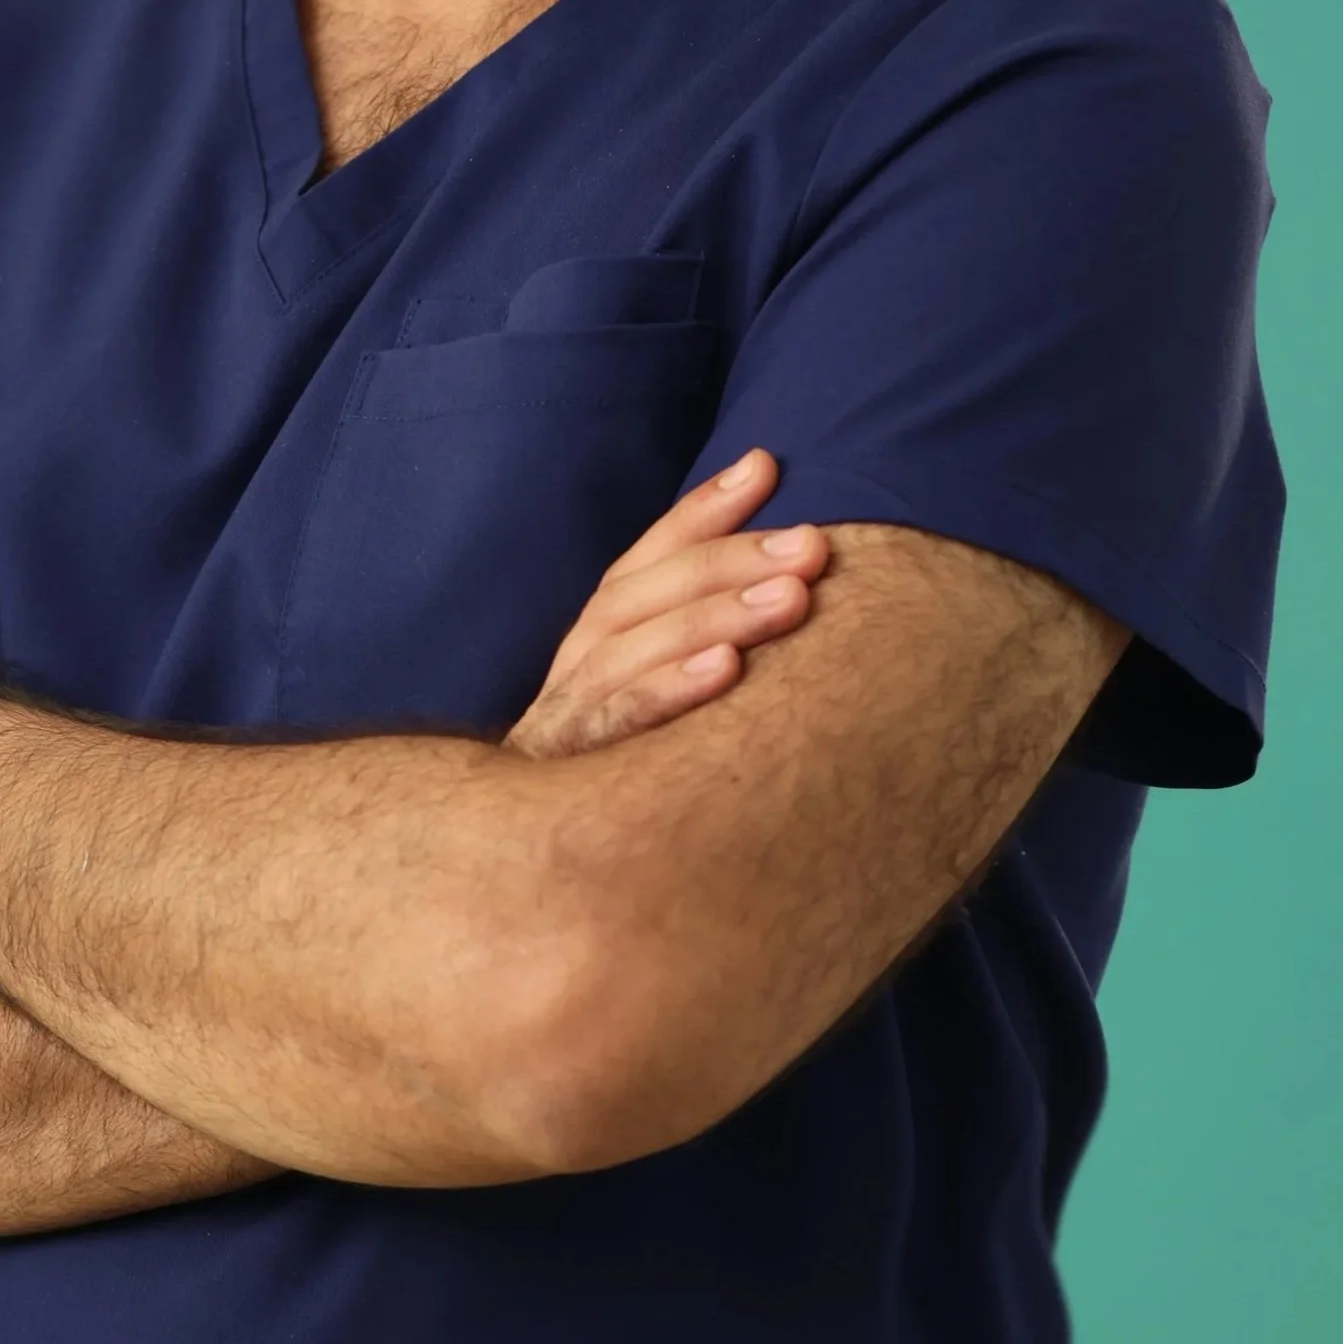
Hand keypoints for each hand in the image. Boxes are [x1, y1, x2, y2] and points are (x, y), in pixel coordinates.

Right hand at [507, 449, 828, 759]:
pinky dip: (668, 689)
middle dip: (730, 561)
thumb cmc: (622, 776)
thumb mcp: (655, 700)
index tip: (765, 466)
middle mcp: (576, 666)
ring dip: (713, 615)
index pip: (647, 558)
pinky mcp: (564, 771)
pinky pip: (617, 723)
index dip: (703, 511)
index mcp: (596, 641)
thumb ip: (705, 637)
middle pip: (643, 593)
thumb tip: (786, 570)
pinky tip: (726, 672)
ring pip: (630, 646)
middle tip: (811, 549)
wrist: (531, 877)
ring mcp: (565, 716)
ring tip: (790, 600)